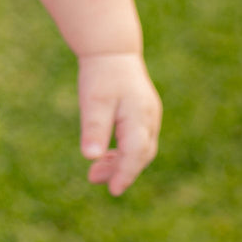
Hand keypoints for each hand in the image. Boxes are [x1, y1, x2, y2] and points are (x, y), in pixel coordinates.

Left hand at [77, 51, 160, 195]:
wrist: (112, 50)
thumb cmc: (101, 76)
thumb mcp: (93, 102)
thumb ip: (94, 130)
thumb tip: (91, 158)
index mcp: (139, 116)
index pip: (136, 153)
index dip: (125, 174)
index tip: (113, 190)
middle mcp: (149, 118)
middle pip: (141, 155)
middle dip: (121, 171)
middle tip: (95, 179)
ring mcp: (149, 116)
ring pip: (140, 149)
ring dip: (121, 163)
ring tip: (95, 173)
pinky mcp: (143, 114)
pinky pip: (138, 140)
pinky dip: (124, 152)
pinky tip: (106, 156)